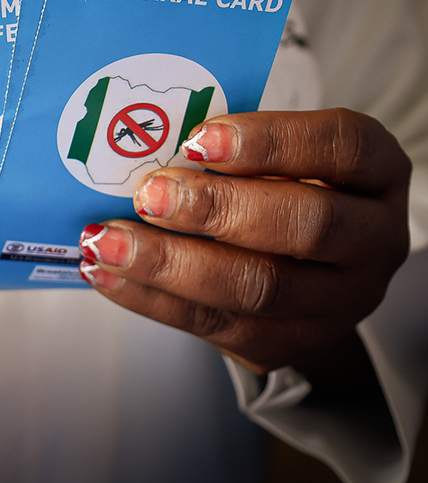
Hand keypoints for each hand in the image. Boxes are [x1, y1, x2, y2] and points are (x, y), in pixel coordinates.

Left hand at [77, 109, 411, 376]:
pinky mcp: (289, 343)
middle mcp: (373, 240)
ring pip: (260, 289)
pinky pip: (216, 326)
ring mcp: (338, 302)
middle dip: (216, 209)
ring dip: (171, 264)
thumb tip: (142, 140)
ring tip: (108, 241)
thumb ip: (226, 148)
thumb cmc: (277, 185)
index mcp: (376, 173)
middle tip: (148, 195)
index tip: (198, 139)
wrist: (303, 267)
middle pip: (307, 225)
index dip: (271, 141)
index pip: (340, 147)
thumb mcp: (274, 154)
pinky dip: (151, 299)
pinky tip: (106, 274)